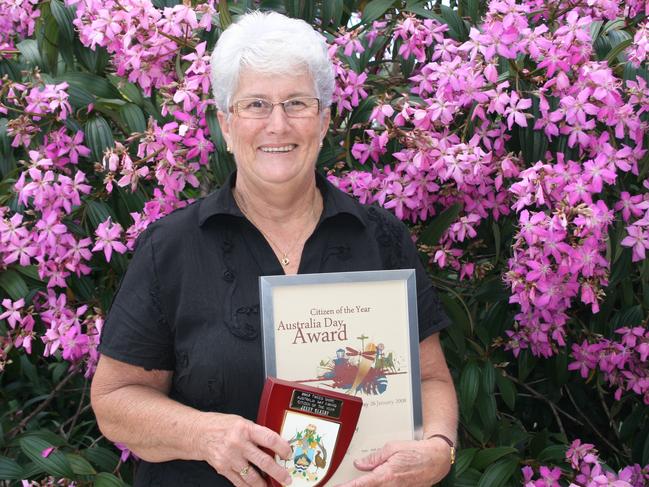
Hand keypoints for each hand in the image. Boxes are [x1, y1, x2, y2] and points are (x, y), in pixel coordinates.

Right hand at [195, 413, 292, 486]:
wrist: (199, 433)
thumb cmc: (221, 426)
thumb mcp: (242, 422)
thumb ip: (257, 433)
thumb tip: (275, 445)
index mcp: (245, 429)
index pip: (269, 439)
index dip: (282, 448)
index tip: (288, 454)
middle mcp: (238, 444)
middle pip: (263, 461)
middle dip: (278, 472)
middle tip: (286, 478)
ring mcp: (230, 458)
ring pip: (252, 476)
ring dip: (264, 483)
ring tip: (272, 485)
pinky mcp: (223, 469)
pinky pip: (239, 482)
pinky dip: (249, 486)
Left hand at [335, 438, 452, 486]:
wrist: (436, 460)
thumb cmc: (417, 452)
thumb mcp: (392, 447)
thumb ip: (374, 457)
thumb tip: (360, 463)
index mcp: (386, 474)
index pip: (362, 484)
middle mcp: (391, 486)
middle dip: (357, 486)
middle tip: (345, 483)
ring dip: (369, 484)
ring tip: (359, 481)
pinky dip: (379, 484)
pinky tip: (375, 481)